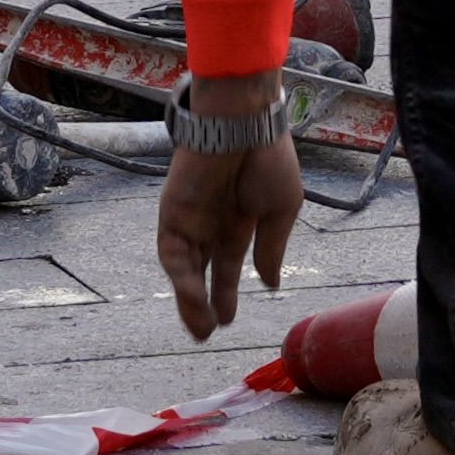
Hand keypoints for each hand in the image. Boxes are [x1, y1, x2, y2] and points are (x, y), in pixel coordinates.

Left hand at [153, 71, 302, 339]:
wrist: (243, 122)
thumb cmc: (268, 158)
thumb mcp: (282, 209)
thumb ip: (271, 247)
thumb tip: (272, 283)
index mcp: (239, 222)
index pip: (228, 266)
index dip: (227, 293)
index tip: (229, 319)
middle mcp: (211, 224)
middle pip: (202, 272)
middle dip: (203, 304)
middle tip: (208, 333)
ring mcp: (190, 220)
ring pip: (185, 269)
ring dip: (189, 300)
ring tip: (202, 330)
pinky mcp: (172, 214)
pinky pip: (173, 253)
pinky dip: (182, 278)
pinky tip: (195, 298)